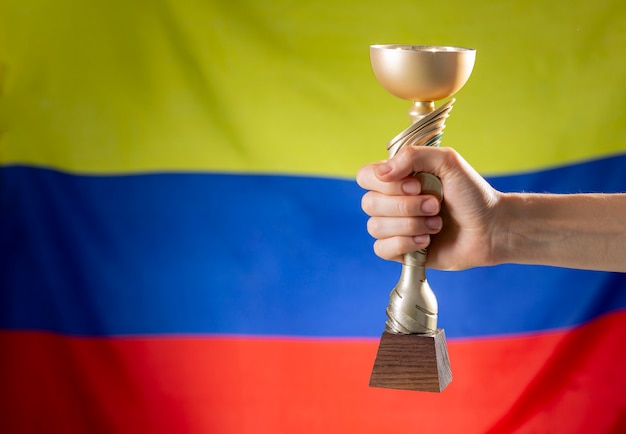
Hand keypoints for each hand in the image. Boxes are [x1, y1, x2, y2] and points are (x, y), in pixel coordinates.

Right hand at [356, 146, 501, 269]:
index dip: (386, 183)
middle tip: (436, 205)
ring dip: (411, 225)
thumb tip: (382, 173)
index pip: (366, 176)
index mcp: (398, 178)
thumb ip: (413, 156)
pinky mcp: (400, 251)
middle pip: (369, 204)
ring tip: (436, 224)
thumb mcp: (447, 162)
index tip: (416, 185)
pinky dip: (405, 244)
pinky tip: (426, 242)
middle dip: (407, 206)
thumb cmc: (472, 194)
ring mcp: (394, 227)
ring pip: (376, 227)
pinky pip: (381, 249)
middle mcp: (391, 202)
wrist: (491, 228)